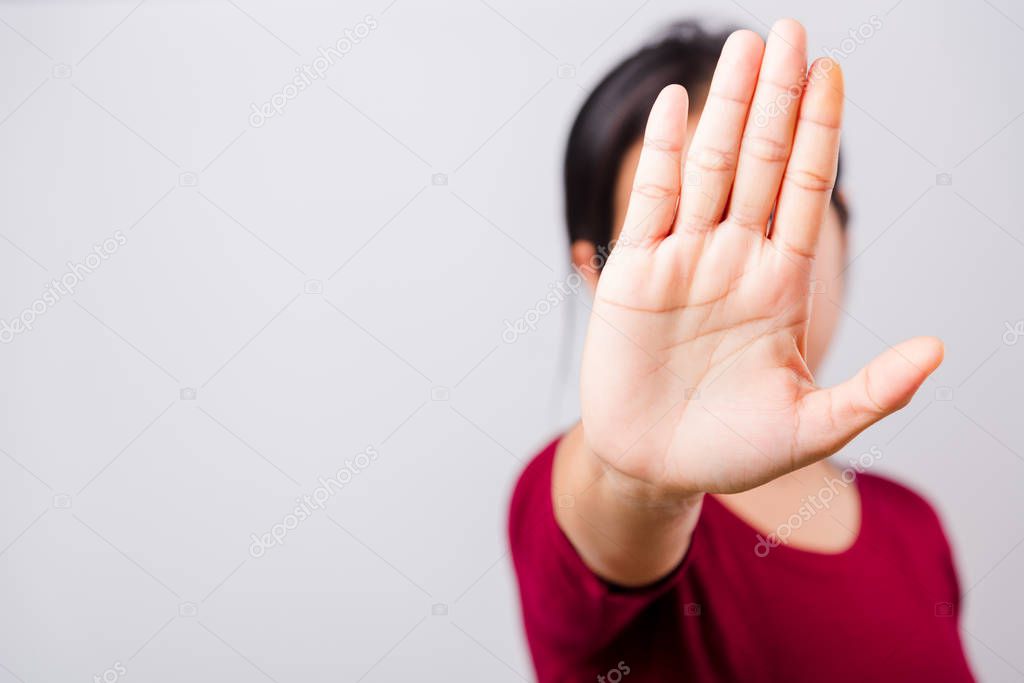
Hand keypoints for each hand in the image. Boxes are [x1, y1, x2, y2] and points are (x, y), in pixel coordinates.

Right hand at [580, 20, 941, 496]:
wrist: (653, 467)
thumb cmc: (731, 452)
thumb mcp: (812, 428)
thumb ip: (873, 391)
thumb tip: (939, 349)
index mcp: (780, 286)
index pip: (805, 192)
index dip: (818, 133)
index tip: (833, 73)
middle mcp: (734, 261)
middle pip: (760, 163)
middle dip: (777, 98)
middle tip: (792, 31)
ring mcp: (683, 262)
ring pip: (709, 169)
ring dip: (726, 108)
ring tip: (746, 48)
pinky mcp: (634, 274)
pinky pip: (650, 203)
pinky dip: (663, 154)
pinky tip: (678, 106)